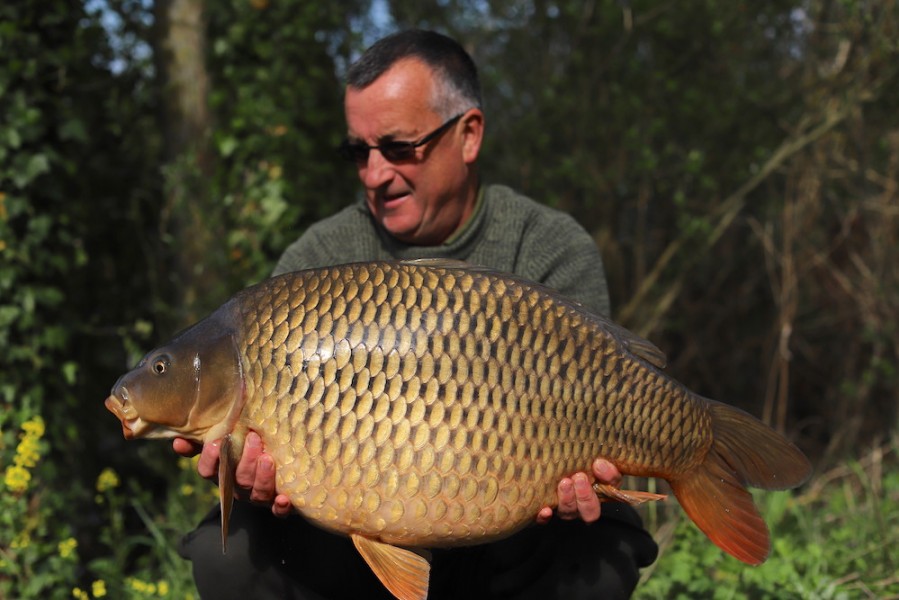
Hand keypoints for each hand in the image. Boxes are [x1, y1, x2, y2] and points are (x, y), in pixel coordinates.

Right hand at [172, 433, 293, 516]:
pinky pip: (278, 511)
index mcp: (223, 473)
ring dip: (262, 478)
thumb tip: (178, 441)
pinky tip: (284, 499)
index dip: (210, 459)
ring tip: (268, 459)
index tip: (216, 443)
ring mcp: (258, 497)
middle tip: (253, 438)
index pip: (208, 472)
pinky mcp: (280, 504)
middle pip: (238, 480)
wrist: (283, 463)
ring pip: (257, 493)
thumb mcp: (224, 441)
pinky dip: (281, 507)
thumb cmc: (246, 448)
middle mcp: (239, 488)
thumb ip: (202, 440)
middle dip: (244, 461)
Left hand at [535, 458, 621, 524]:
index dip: (606, 480)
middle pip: (589, 511)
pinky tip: (545, 510)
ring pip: (568, 513)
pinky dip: (545, 517)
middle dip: (586, 496)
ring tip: (565, 483)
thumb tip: (599, 463)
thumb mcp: (590, 458)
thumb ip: (601, 464)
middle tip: (580, 478)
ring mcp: (564, 509)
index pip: (610, 490)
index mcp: (597, 493)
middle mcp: (581, 505)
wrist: (547, 461)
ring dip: (568, 499)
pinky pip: (544, 521)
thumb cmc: (572, 460)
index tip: (598, 464)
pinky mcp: (546, 512)